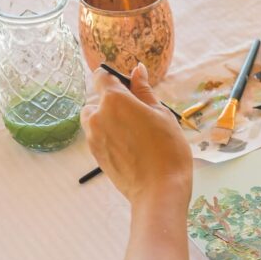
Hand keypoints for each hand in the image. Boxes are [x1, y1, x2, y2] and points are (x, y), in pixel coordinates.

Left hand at [82, 63, 192, 205]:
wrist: (159, 190)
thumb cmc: (167, 150)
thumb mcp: (161, 114)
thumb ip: (144, 90)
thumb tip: (137, 69)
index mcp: (114, 100)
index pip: (102, 76)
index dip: (115, 78)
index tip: (130, 87)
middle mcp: (97, 116)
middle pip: (97, 99)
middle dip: (113, 102)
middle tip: (139, 115)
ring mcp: (93, 137)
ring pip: (95, 118)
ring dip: (108, 119)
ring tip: (134, 133)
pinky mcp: (95, 154)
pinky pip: (98, 136)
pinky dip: (110, 136)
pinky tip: (131, 147)